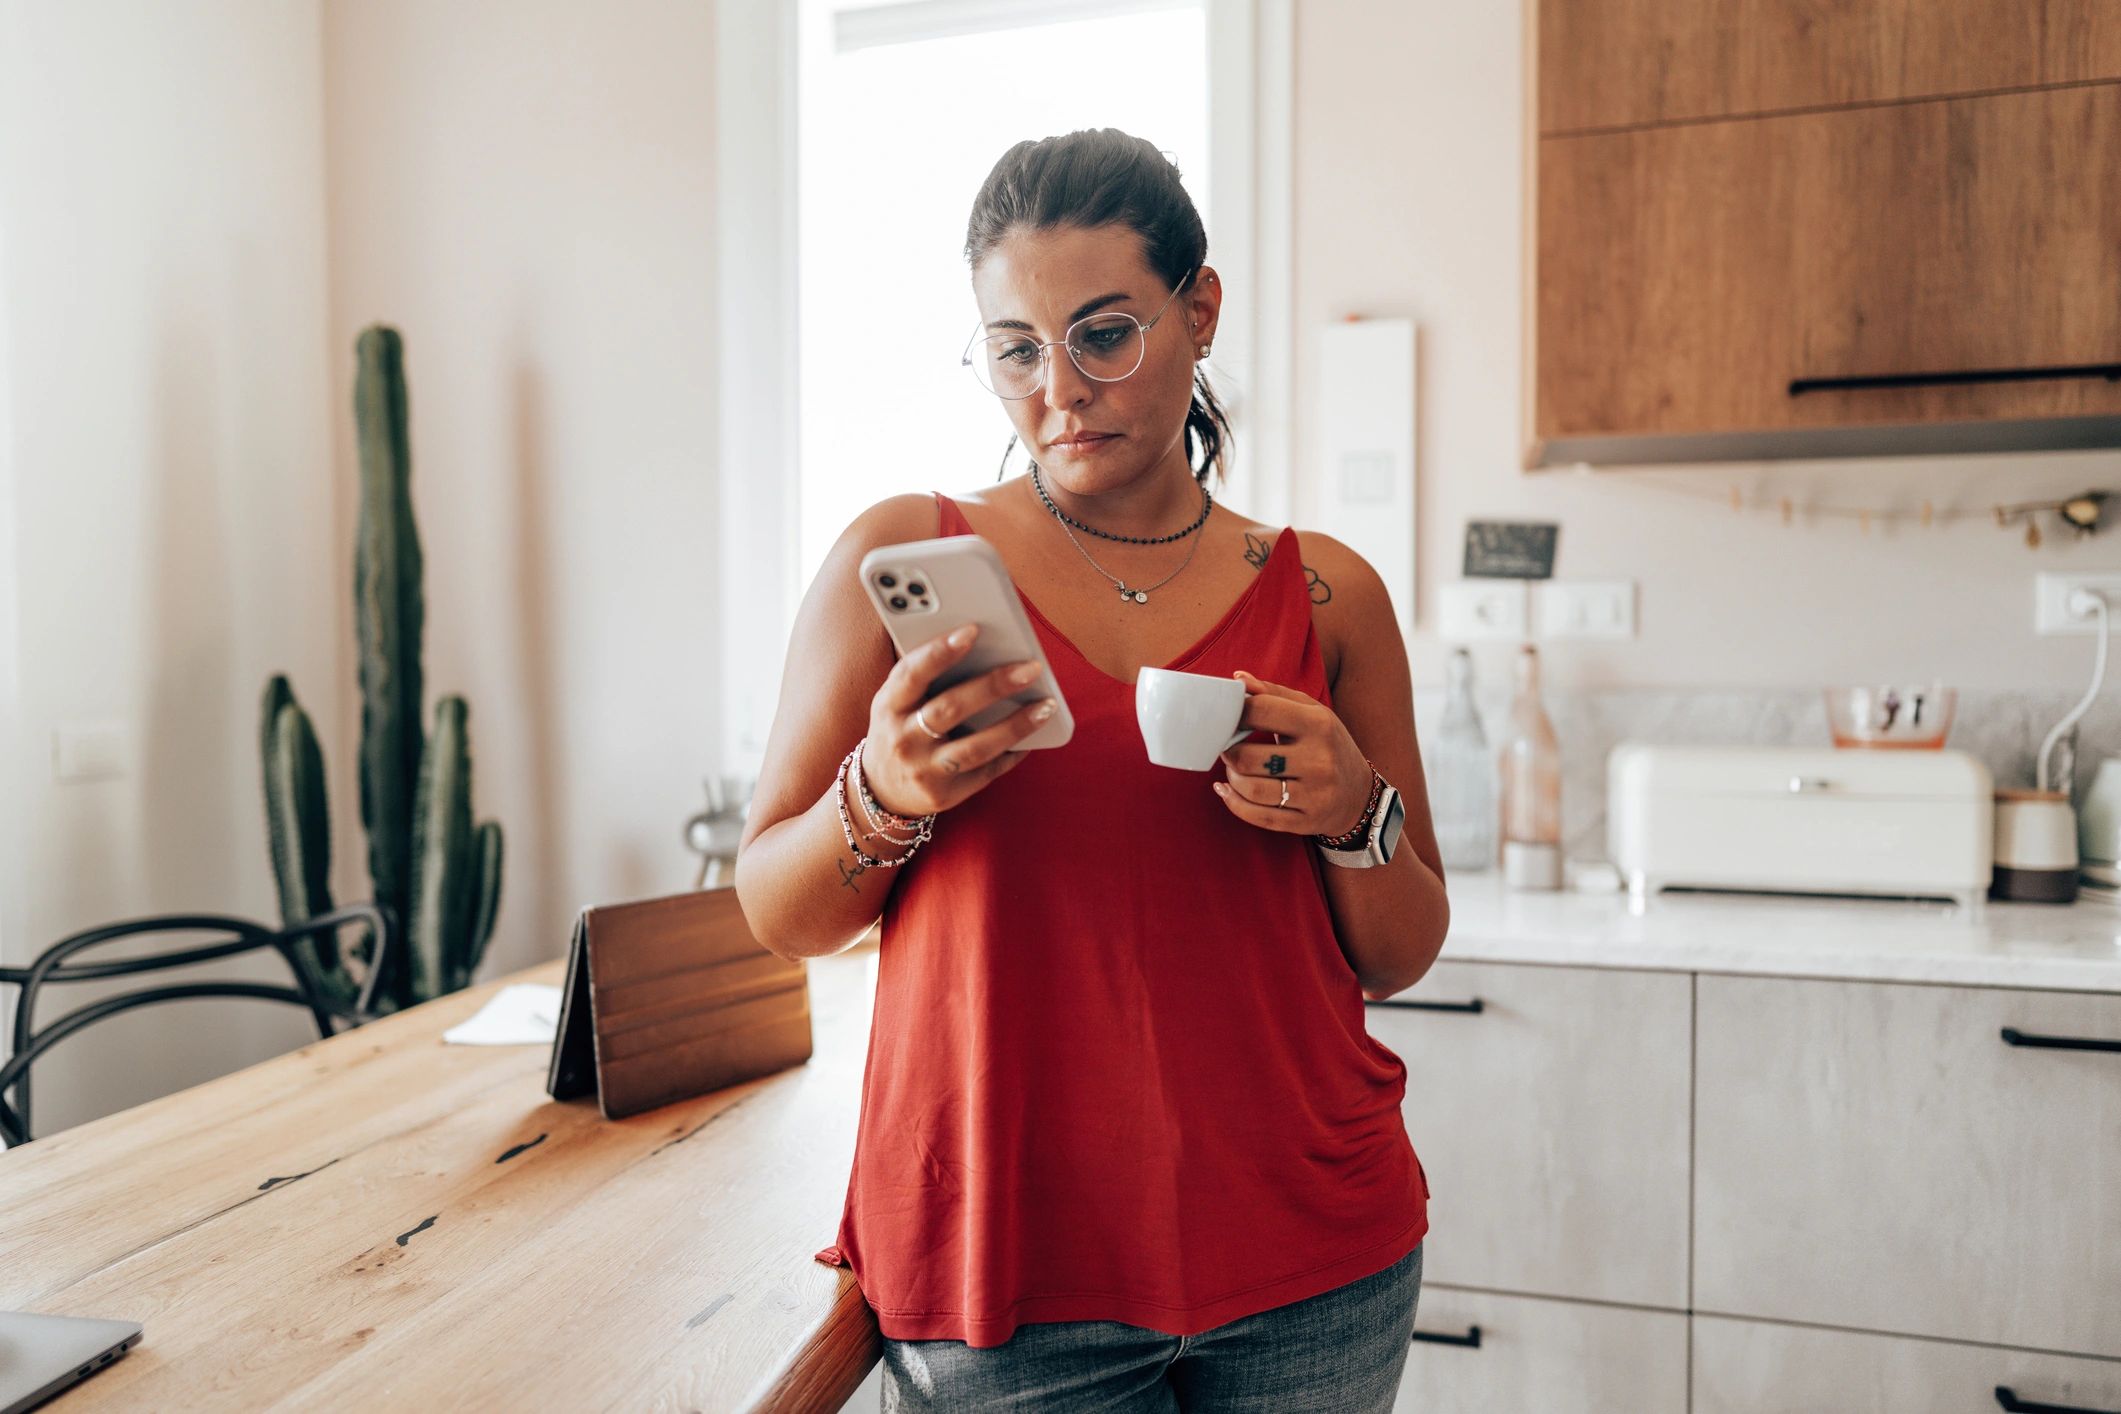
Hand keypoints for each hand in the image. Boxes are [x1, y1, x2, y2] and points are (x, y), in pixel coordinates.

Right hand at [865, 624, 1052, 817]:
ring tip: (1047, 706)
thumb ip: (925, 676)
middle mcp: (903, 740)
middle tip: (1031, 668)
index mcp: (888, 706)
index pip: (911, 674)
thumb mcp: (896, 701)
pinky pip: (987, 772)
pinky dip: (1013, 753)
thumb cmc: (899, 728)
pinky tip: (1034, 736)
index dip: (939, 652)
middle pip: (951, 709)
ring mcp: (923, 771)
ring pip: (976, 747)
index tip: (972, 630)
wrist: (881, 790)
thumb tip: (982, 644)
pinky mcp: (944, 795)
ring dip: (1015, 726)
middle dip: (993, 686)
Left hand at [1211, 668, 1371, 836]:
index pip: (1260, 711)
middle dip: (1228, 752)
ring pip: (1250, 789)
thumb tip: (1237, 679)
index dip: (1234, 713)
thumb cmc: (1327, 745)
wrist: (1359, 794)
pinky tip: (1226, 792)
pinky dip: (1233, 803)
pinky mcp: (1305, 821)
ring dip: (1231, 778)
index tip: (1228, 719)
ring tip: (1233, 769)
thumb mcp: (1311, 713)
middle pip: (1247, 757)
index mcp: (1319, 724)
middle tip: (1227, 748)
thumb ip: (1273, 694)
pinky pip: (1258, 816)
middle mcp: (1319, 760)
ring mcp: (1313, 794)